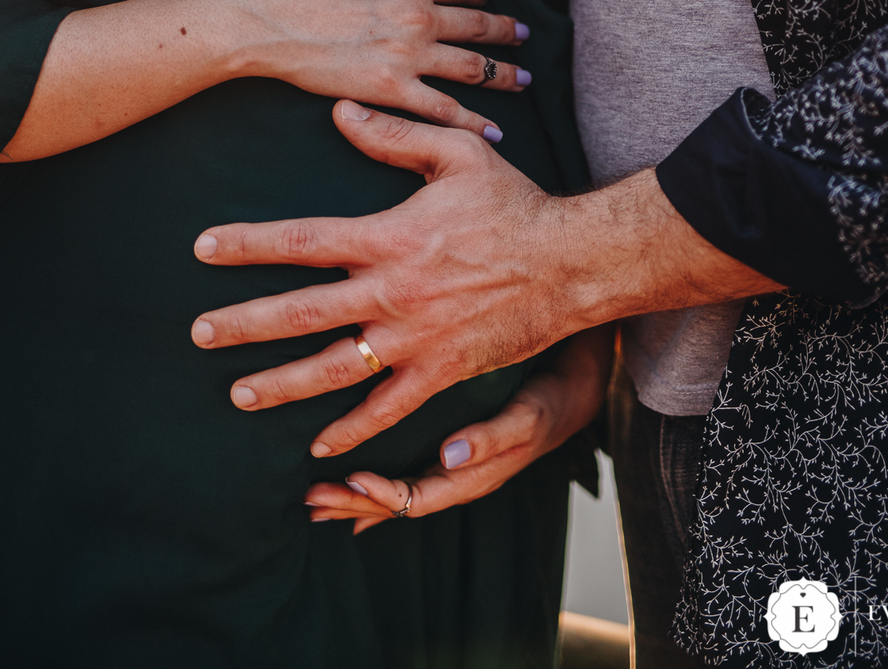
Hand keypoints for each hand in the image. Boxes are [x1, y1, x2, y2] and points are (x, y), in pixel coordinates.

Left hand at [192, 101, 583, 448]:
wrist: (572, 262)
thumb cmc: (514, 202)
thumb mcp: (456, 153)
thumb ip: (393, 134)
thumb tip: (339, 111)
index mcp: (389, 236)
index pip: (302, 239)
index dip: (248, 243)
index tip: (203, 247)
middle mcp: (393, 291)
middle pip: (302, 311)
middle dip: (245, 323)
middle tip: (198, 333)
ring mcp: (416, 338)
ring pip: (334, 368)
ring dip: (282, 383)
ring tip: (238, 394)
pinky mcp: (443, 371)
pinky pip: (389, 407)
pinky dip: (353, 429)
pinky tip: (319, 444)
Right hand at [228, 0, 530, 135]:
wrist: (269, 19)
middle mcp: (420, 16)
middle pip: (477, 26)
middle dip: (506, 32)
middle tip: (525, 37)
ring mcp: (409, 55)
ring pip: (472, 67)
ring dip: (503, 75)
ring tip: (523, 80)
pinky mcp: (392, 90)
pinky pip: (443, 108)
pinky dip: (473, 120)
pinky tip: (494, 130)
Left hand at [303, 328, 613, 531]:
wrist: (577, 384)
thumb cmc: (553, 397)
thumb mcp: (529, 414)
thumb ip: (492, 437)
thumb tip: (450, 455)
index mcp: (476, 474)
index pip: (420, 497)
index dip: (382, 494)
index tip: (349, 480)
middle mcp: (460, 475)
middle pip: (400, 501)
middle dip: (354, 502)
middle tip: (310, 498)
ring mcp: (455, 465)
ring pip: (398, 488)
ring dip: (356, 495)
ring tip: (316, 497)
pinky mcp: (453, 446)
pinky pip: (408, 471)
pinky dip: (376, 482)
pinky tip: (352, 483)